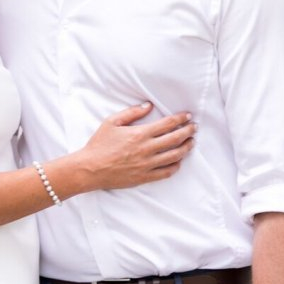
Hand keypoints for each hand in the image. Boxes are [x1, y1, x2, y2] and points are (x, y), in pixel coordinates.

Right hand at [75, 102, 194, 191]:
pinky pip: (166, 172)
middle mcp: (147, 149)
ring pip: (174, 156)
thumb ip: (131, 113)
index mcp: (140, 134)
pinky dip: (176, 166)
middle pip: (175, 139)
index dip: (180, 119)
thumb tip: (148, 106)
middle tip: (194, 127)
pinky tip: (178, 161)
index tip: (188, 116)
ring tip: (191, 143)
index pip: (167, 124)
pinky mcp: (145, 177)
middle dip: (188, 132)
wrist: (90, 169)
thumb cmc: (99, 144)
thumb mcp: (112, 122)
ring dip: (186, 148)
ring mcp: (147, 164)